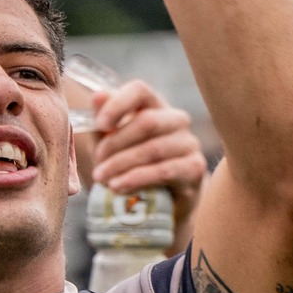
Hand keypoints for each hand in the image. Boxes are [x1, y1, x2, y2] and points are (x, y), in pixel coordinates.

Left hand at [83, 79, 208, 248]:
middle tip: (97, 163)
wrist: (161, 201)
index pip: (140, 90)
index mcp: (154, 105)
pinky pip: (164, 171)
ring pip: (154, 149)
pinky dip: (137, 179)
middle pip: (147, 121)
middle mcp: (176, 120)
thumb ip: (103, 121)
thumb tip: (97, 97)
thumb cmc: (132, 164)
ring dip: (122, 164)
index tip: (99, 125)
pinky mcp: (195, 168)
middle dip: (116, 144)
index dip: (118, 104)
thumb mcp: (111, 142)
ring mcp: (189, 143)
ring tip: (102, 179)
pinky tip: (118, 187)